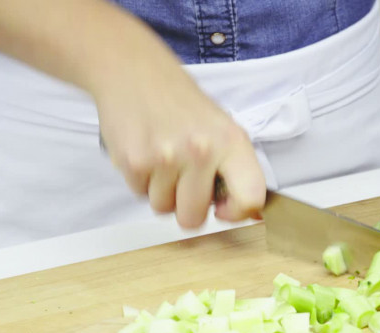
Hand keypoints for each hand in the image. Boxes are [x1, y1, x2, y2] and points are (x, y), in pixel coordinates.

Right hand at [0, 0, 265, 228]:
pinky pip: (139, 198)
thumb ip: (232, 169)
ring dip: (161, 192)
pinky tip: (139, 149)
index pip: (251, 199)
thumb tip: (241, 215)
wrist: (128, 64)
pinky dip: (138, 182)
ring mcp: (166, 159)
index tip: (237, 212)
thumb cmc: (177, 100)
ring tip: (161, 155)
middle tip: (183, 177)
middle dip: (188, 207)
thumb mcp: (217, 126)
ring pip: (166, 212)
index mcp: (231, 140)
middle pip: (198, 221)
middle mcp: (202, 150)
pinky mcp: (132, 163)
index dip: (243, 213)